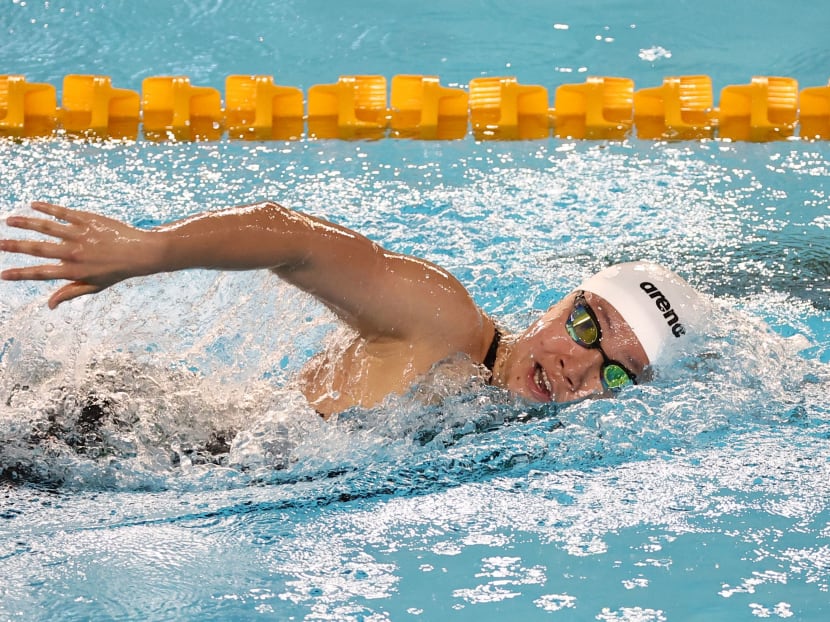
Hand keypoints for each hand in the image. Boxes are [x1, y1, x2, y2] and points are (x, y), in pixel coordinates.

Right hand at [1, 201, 154, 308]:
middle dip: (15, 246)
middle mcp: (74, 253)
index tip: (2, 274)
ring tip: (9, 221)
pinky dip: (48, 208)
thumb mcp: (94, 286)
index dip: (20, 274)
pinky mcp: (88, 220)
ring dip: (26, 223)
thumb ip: (70, 293)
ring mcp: (80, 235)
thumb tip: (49, 305)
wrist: (141, 252)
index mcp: (74, 271)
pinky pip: (64, 213)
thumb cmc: (117, 271)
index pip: (41, 273)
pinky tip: (34, 204)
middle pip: (38, 249)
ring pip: (47, 227)